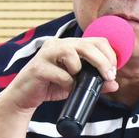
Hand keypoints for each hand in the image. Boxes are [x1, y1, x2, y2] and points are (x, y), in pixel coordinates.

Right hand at [0, 37, 118, 112]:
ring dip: (79, 70)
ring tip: (77, 81)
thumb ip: (94, 82)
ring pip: (71, 54)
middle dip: (102, 62)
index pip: (96, 40)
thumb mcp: (76, 84)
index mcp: (69, 44)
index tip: (112, 72)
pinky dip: (67, 83)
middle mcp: (58, 44)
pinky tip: (65, 88)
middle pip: (87, 45)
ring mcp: (46, 54)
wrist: (23, 97)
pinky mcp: (37, 68)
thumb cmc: (50, 86)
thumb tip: (115, 85)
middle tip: (108, 77)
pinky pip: (60, 74)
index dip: (109, 54)